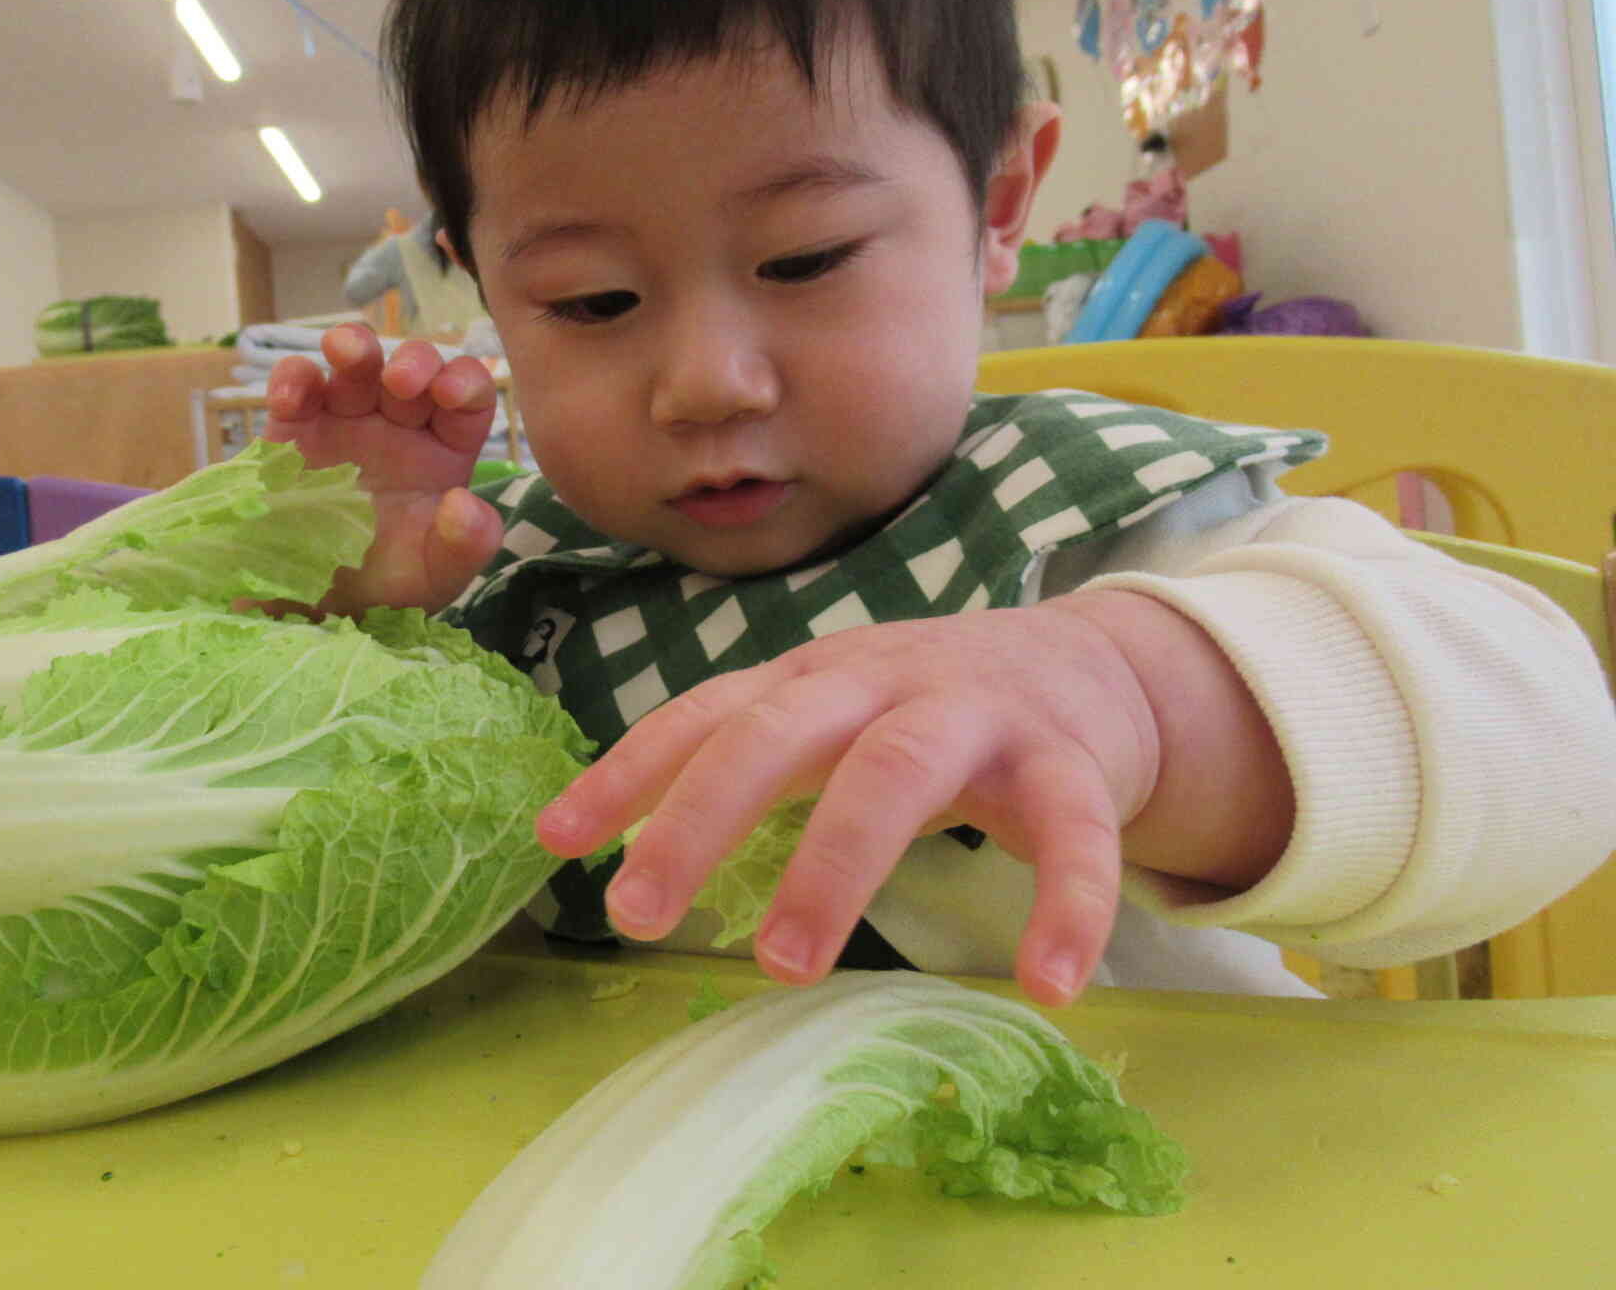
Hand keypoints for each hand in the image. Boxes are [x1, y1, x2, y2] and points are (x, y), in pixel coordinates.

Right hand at [262, 322, 502, 615]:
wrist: (311, 605)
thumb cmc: (385, 585)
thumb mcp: (433, 578)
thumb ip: (464, 547)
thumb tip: (464, 505)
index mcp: (442, 452)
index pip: (467, 399)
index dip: (465, 383)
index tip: (452, 393)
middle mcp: (398, 426)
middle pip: (413, 368)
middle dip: (412, 361)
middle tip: (401, 382)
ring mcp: (344, 420)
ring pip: (355, 363)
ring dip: (354, 347)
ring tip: (345, 352)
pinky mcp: (294, 429)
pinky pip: (296, 387)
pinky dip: (292, 379)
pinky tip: (289, 400)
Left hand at [536, 596, 1280, 1006]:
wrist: (1094, 665)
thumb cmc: (928, 709)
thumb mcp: (827, 717)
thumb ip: (734, 760)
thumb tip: (599, 840)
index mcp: (812, 680)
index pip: (704, 715)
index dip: (627, 772)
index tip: (554, 844)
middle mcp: (882, 682)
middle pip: (778, 734)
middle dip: (702, 819)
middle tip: (637, 916)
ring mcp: (977, 714)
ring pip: (897, 773)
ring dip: (833, 866)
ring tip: (785, 967)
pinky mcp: (1070, 759)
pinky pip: (1071, 832)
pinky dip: (1066, 905)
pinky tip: (1050, 983)